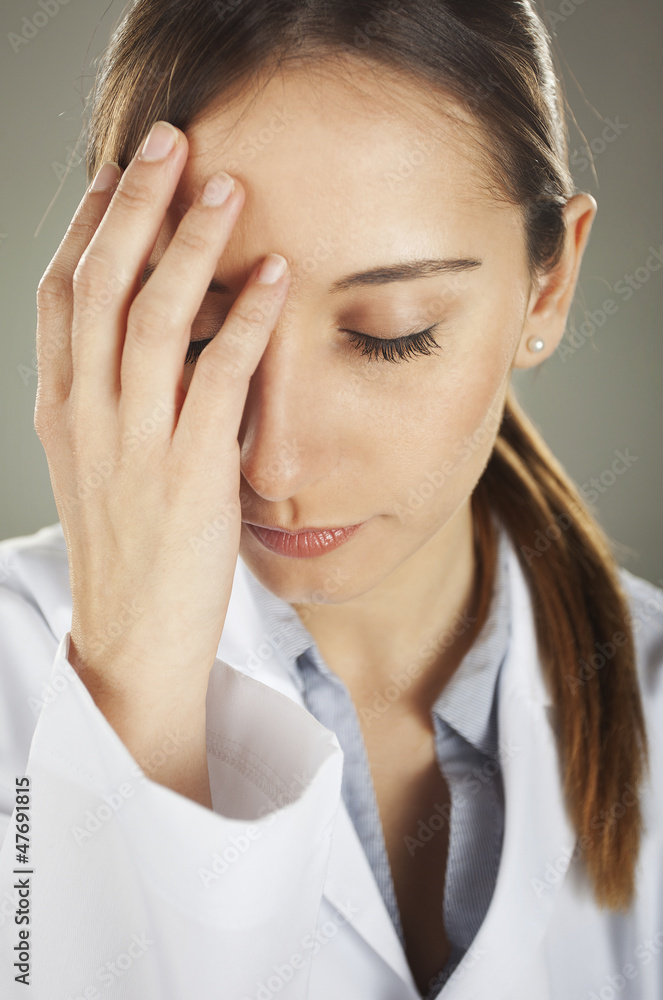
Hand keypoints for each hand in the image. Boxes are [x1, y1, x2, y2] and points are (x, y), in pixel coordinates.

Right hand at [34, 121, 289, 799]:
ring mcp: (134, 444)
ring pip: (150, 316)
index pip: (63, 295)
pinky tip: (273, 274)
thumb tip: (174, 337)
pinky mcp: (188, 474)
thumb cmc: (131, 554)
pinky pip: (217, 378)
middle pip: (100, 284)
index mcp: (63, 410)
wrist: (133, 643)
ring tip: (226, 185)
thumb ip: (125, 401)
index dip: (91, 226)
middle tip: (172, 141)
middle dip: (136, 205)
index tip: (121, 173)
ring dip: (189, 243)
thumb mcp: (105, 468)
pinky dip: (245, 319)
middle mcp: (88, 416)